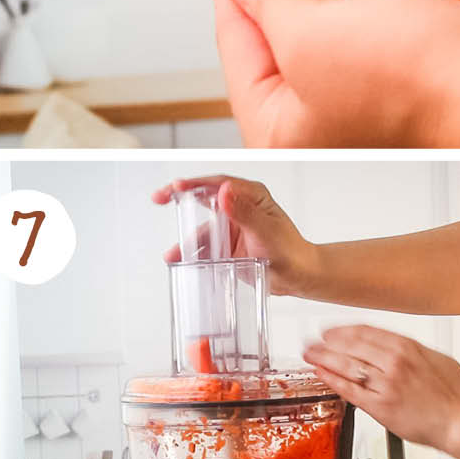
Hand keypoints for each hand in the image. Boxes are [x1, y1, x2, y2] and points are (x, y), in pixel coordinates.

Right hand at [151, 175, 316, 297]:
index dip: (195, 183)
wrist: (299, 276)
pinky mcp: (229, 244)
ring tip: (172, 255)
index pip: (219, 183)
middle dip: (181, 196)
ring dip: (185, 239)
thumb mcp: (266, 231)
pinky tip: (182, 262)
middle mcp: (240, 206)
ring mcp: (233, 225)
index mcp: (252, 195)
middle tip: (160, 197)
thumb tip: (225, 191)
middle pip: (204, 197)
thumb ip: (245, 212)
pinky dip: (193, 253)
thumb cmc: (291, 251)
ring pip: (203, 228)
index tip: (176, 187)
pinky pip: (206, 245)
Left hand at [207, 0, 459, 147]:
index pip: (236, 37)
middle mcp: (328, 124)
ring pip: (363, 22)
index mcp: (283, 127)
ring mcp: (378, 107)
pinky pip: (415, 32)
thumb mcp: (314, 29)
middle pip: (300, 27)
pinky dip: (433, 6)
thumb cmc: (419, 85)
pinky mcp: (424, 89)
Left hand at [303, 324, 459, 454]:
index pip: (367, 331)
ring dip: (324, 358)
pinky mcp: (380, 407)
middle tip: (313, 340)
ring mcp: (385, 384)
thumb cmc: (455, 394)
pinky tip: (322, 374)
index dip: (344, 329)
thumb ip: (412, 352)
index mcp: (408, 346)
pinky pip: (350, 390)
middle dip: (328, 341)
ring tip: (309, 354)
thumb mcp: (436, 359)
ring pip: (347, 365)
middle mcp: (394, 362)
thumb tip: (394, 348)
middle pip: (352, 345)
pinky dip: (332, 380)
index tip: (332, 330)